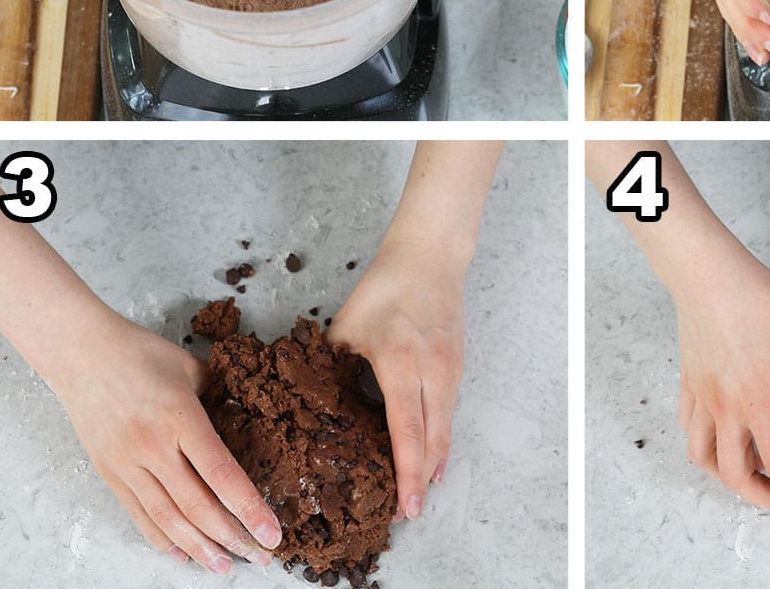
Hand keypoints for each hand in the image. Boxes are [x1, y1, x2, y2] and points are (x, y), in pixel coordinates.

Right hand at [51, 316, 281, 572]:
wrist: (82, 353)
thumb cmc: (141, 353)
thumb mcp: (191, 369)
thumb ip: (218, 397)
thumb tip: (244, 417)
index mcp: (181, 419)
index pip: (222, 474)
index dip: (250, 509)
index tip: (272, 533)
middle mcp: (154, 448)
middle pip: (198, 507)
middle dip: (233, 537)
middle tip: (260, 558)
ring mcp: (128, 464)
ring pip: (168, 519)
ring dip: (200, 548)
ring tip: (224, 566)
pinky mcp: (110, 473)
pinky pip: (139, 514)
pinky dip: (162, 538)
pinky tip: (182, 553)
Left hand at [327, 236, 464, 521]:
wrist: (430, 257)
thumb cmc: (386, 287)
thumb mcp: (346, 327)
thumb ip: (332, 367)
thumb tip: (312, 401)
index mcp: (399, 364)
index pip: (406, 431)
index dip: (407, 472)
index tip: (406, 505)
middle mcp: (432, 372)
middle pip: (433, 440)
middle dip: (422, 480)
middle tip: (406, 512)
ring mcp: (450, 370)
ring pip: (445, 428)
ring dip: (433, 461)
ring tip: (419, 490)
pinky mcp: (458, 366)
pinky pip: (449, 411)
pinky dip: (440, 436)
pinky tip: (432, 453)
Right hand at [673, 248, 769, 510]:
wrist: (702, 269)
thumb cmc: (750, 294)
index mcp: (757, 399)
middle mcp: (724, 406)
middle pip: (735, 476)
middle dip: (767, 499)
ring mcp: (701, 395)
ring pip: (703, 457)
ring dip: (730, 476)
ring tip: (756, 472)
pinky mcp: (688, 380)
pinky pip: (689, 427)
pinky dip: (706, 444)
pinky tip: (724, 434)